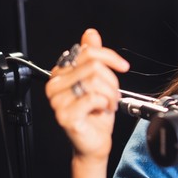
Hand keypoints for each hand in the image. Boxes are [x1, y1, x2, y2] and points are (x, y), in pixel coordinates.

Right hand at [45, 28, 129, 162]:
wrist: (94, 142)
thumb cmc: (96, 113)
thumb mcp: (99, 81)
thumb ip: (93, 57)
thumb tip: (90, 34)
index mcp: (61, 73)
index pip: (86, 52)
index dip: (110, 57)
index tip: (123, 66)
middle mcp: (55, 85)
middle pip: (93, 66)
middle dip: (112, 82)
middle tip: (112, 95)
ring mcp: (57, 101)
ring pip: (95, 82)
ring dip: (110, 95)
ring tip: (108, 104)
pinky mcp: (65, 115)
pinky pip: (93, 98)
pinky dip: (105, 105)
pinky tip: (102, 111)